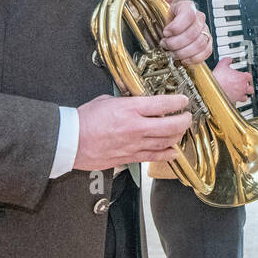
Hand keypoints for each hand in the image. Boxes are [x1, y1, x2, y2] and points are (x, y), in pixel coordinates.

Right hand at [73, 93, 191, 169]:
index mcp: (130, 109)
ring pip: (166, 142)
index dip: (177, 101)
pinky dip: (166, 154)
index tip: (183, 100)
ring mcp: (134, 144)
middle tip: (187, 117)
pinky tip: (173, 151)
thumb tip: (137, 101)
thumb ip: (126, 101)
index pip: (162, 104)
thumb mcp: (107, 100)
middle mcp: (136, 127)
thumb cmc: (84, 120)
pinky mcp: (130, 157)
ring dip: (177, 136)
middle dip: (184, 120)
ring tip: (181, 131)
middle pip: (171, 125)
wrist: (70, 141)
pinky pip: (154, 156)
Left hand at [154, 0, 212, 64]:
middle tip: (165, 45)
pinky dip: (194, 58)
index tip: (165, 32)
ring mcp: (204, 31)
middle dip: (177, 42)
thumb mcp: (159, 6)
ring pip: (200, 43)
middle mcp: (199, 19)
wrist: (167, 28)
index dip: (176, 26)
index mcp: (188, 7)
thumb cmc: (163, 18)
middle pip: (193, 32)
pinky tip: (183, 59)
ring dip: (184, 52)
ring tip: (172, 53)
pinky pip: (207, 52)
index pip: (188, 15)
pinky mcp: (207, 44)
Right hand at [213, 58, 252, 102]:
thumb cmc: (218, 78)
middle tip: (244, 85)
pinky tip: (233, 99)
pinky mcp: (233, 102)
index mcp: (242, 78)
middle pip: (251, 88)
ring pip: (246, 97)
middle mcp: (242, 87)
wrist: (211, 89)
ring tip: (240, 93)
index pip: (250, 76)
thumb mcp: (222, 64)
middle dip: (248, 87)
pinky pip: (237, 103)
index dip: (247, 76)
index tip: (245, 75)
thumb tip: (230, 59)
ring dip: (244, 95)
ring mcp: (239, 95)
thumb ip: (227, 60)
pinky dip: (236, 101)